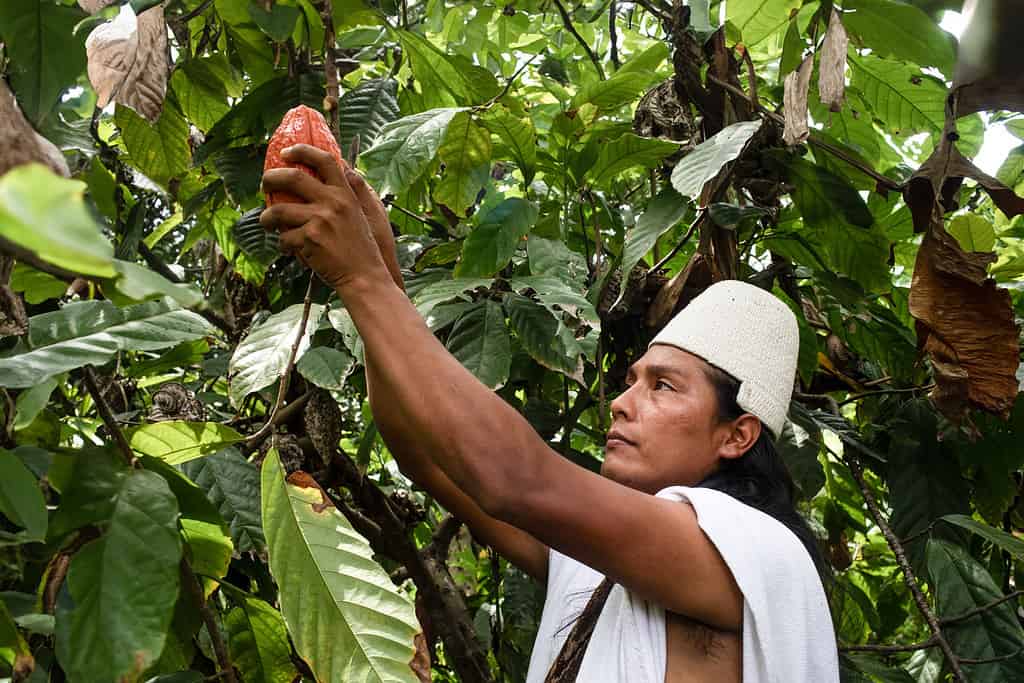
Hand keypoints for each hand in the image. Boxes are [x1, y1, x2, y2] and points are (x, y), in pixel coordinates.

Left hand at [259, 145, 402, 290]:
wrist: (364, 277)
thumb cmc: (362, 248)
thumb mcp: (363, 214)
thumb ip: (352, 191)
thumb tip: (344, 168)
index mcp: (346, 194)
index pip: (325, 160)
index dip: (303, 151)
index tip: (286, 152)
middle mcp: (334, 203)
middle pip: (293, 177)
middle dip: (271, 178)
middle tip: (264, 184)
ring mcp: (320, 221)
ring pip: (279, 210)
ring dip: (267, 218)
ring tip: (267, 223)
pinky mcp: (309, 240)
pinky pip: (284, 238)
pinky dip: (283, 245)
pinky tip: (288, 249)